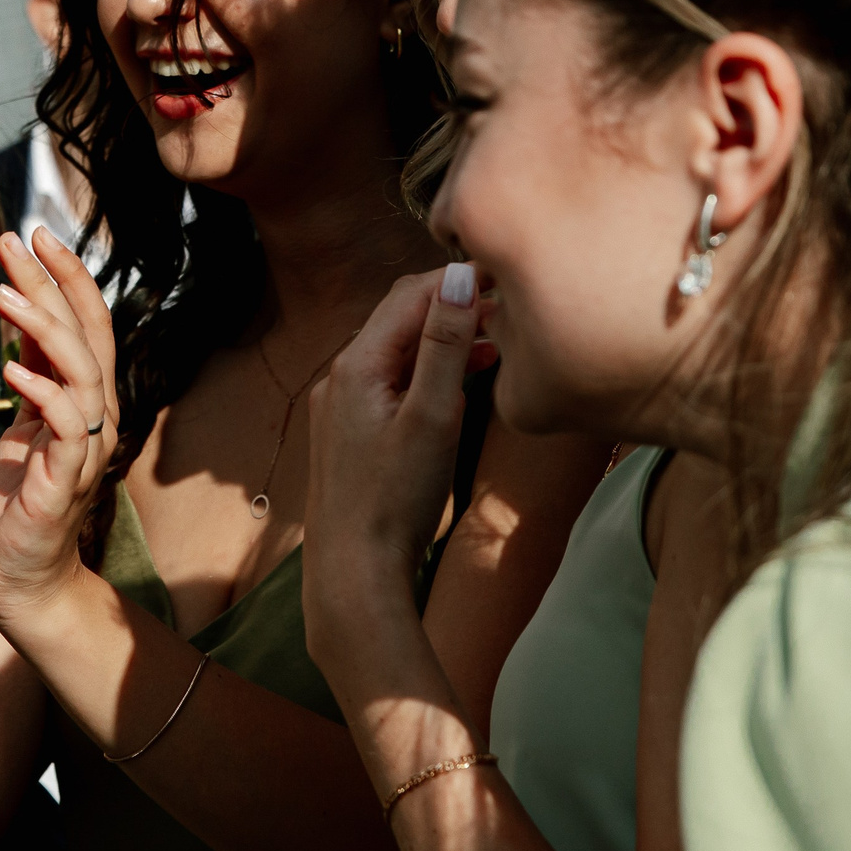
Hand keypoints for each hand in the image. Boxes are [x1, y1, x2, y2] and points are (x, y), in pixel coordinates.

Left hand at [0, 227, 119, 624]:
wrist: (20, 577)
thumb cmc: (19, 501)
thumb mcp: (22, 421)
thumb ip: (33, 371)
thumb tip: (24, 310)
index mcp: (88, 398)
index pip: (89, 322)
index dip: (68, 275)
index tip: (37, 232)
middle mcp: (96, 416)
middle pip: (86, 333)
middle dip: (52, 281)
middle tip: (18, 238)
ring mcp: (85, 447)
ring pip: (80, 370)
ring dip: (43, 326)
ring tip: (4, 292)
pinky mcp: (65, 480)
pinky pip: (63, 424)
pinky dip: (41, 390)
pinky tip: (10, 369)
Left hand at [301, 264, 487, 664]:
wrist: (355, 574)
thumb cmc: (396, 500)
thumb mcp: (433, 417)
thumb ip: (446, 345)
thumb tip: (461, 276)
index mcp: (356, 364)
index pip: (410, 294)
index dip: (458, 280)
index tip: (508, 277)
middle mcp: (341, 376)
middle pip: (401, 318)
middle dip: (453, 305)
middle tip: (509, 308)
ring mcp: (343, 406)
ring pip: (400, 352)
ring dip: (445, 341)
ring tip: (497, 343)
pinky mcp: (352, 434)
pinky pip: (393, 383)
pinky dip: (429, 374)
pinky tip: (463, 384)